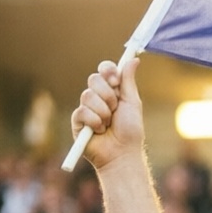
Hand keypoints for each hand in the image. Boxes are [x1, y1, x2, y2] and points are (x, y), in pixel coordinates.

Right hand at [71, 56, 143, 170]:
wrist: (122, 153)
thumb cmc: (130, 131)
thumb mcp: (132, 103)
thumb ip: (128, 81)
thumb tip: (134, 59)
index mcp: (110, 91)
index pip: (103, 70)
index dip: (107, 71)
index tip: (115, 80)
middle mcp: (96, 97)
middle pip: (93, 79)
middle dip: (108, 95)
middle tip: (115, 108)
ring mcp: (85, 108)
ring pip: (87, 96)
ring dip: (103, 111)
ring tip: (108, 124)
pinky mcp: (77, 121)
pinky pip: (82, 112)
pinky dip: (95, 122)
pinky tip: (99, 131)